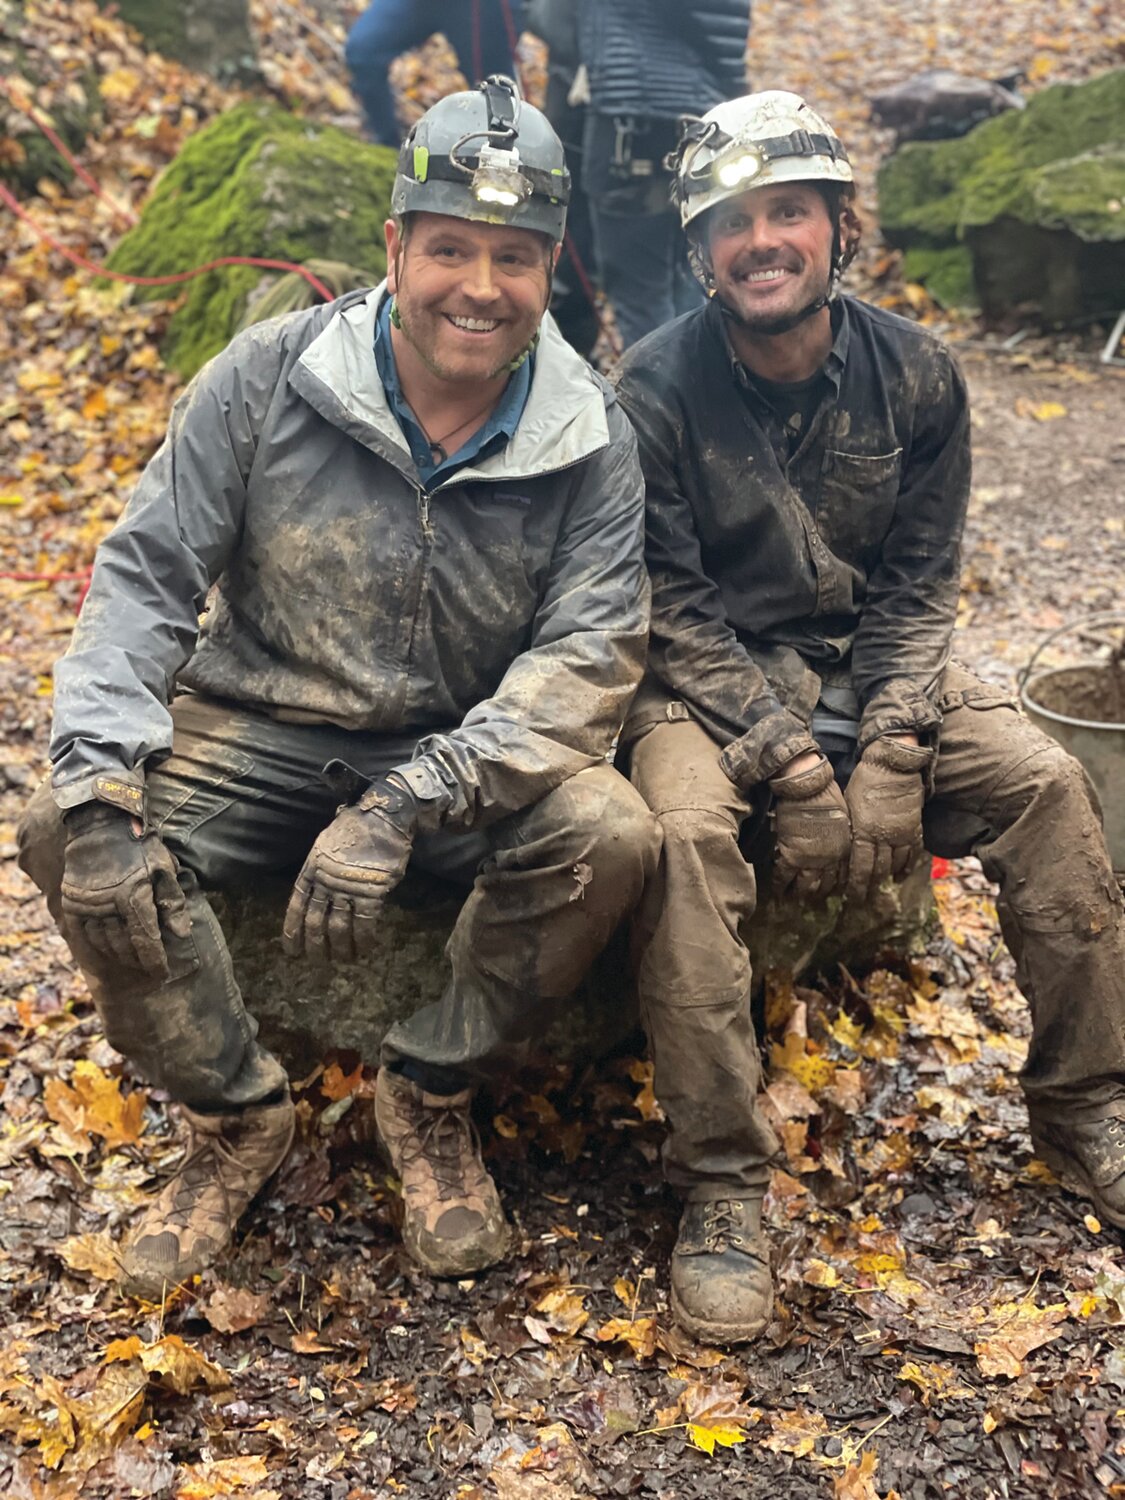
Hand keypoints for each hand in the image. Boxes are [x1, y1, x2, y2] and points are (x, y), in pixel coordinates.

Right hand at [61, 803, 187, 976]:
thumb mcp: (164, 867)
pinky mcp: (72, 901)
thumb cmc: (139, 844)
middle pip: (125, 946)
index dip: (155, 962)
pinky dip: (95, 945)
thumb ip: (173, 902)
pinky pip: (83, 933)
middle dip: (139, 960)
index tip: (162, 974)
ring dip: (119, 954)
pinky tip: (105, 950)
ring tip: (131, 960)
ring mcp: (87, 904)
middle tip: (148, 967)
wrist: (100, 823)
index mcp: (134, 898)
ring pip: (104, 942)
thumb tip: (181, 934)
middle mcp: (108, 906)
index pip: (146, 942)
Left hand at [282, 778, 416, 962]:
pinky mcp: (371, 893)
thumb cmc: (355, 828)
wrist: (382, 817)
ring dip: (340, 947)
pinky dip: (364, 940)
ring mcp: (347, 888)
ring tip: (344, 960)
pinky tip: (365, 950)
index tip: (292, 951)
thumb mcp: (325, 845)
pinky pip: (364, 924)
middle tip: (319, 963)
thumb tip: (319, 892)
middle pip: (315, 922)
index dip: (293, 931)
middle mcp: (325, 882)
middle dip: (316, 946)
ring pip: (338, 927)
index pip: (296, 906)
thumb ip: (320, 870)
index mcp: (311, 870)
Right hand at [769, 755, 850, 898]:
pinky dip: (780, 886)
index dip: (835, 885)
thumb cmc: (828, 795)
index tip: (830, 890)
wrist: (809, 788)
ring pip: (804, 885)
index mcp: (844, 850)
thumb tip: (835, 839)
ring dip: (799, 893)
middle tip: (811, 898)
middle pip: (825, 885)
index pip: (841, 876)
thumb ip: (839, 834)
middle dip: (818, 893)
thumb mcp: (842, 818)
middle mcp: (829, 860)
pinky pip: (783, 876)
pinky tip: (777, 892)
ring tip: (794, 897)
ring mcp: (809, 860)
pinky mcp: (791, 855)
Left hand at [845, 737, 934, 902]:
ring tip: (881, 888)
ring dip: (887, 878)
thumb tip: (843, 849)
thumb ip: (850, 830)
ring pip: (895, 864)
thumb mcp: (848, 807)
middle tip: (863, 899)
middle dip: (869, 887)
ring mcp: (901, 834)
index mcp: (862, 833)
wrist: (892, 765)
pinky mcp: (913, 827)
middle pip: (877, 871)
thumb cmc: (863, 781)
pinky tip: (901, 875)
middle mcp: (882, 838)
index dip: (855, 886)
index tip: (852, 897)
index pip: (859, 869)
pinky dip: (907, 866)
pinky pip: (912, 853)